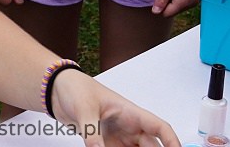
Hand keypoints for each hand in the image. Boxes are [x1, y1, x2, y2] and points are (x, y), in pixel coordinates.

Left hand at [51, 69, 181, 146]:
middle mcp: (128, 126)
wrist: (57, 90)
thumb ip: (91, 130)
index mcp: (130, 113)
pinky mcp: (105, 144)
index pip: (159, 127)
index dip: (172, 141)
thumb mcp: (84, 108)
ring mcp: (118, 137)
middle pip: (150, 146)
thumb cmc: (76, 88)